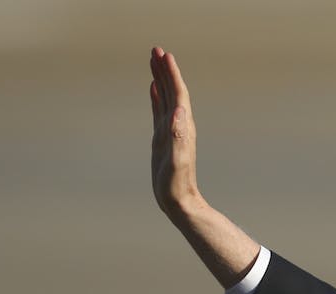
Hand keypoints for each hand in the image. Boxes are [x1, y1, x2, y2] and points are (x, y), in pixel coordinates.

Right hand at [149, 46, 201, 219]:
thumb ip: (179, 137)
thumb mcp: (177, 161)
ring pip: (165, 97)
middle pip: (172, 90)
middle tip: (155, 49)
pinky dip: (156, 96)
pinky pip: (159, 111)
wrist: (179, 200)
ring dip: (160, 79)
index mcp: (182, 127)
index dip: (172, 74)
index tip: (165, 55)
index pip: (178, 94)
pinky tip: (153, 88)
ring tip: (153, 61)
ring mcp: (170, 130)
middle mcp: (178, 125)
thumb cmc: (177, 184)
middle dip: (164, 70)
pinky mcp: (162, 137)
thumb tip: (178, 112)